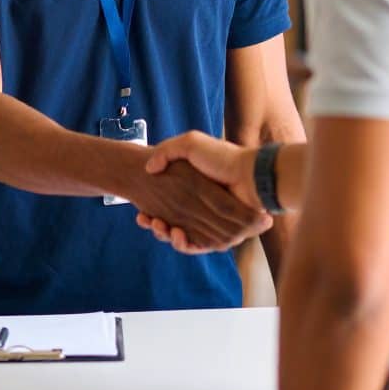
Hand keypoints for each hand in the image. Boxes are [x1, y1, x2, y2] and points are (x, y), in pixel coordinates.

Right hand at [125, 157, 270, 254]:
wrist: (249, 174)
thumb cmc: (221, 158)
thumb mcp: (190, 143)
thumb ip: (167, 152)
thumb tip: (149, 168)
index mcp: (193, 189)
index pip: (166, 204)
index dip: (150, 209)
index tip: (139, 211)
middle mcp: (200, 207)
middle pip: (170, 222)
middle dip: (154, 223)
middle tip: (143, 218)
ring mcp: (208, 222)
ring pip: (180, 235)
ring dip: (164, 233)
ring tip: (156, 225)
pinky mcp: (217, 236)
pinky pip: (196, 246)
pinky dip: (182, 244)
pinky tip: (173, 234)